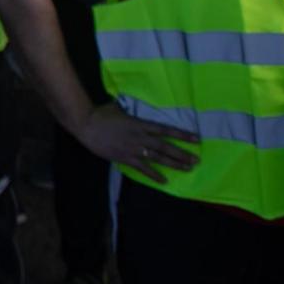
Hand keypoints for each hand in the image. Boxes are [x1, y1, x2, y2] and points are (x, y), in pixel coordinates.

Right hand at [73, 102, 197, 183]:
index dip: (182, 134)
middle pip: (165, 146)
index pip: (165, 130)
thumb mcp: (119, 108)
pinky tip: (165, 181)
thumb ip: (130, 109)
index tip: (196, 138)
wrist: (87, 125)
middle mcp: (140, 137)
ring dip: (174, 163)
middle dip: (182, 153)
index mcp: (140, 124)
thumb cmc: (101, 115)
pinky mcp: (126, 158)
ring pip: (158, 158)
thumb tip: (135, 103)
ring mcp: (134, 149)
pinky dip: (154, 175)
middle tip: (197, 160)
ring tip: (187, 168)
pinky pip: (143, 168)